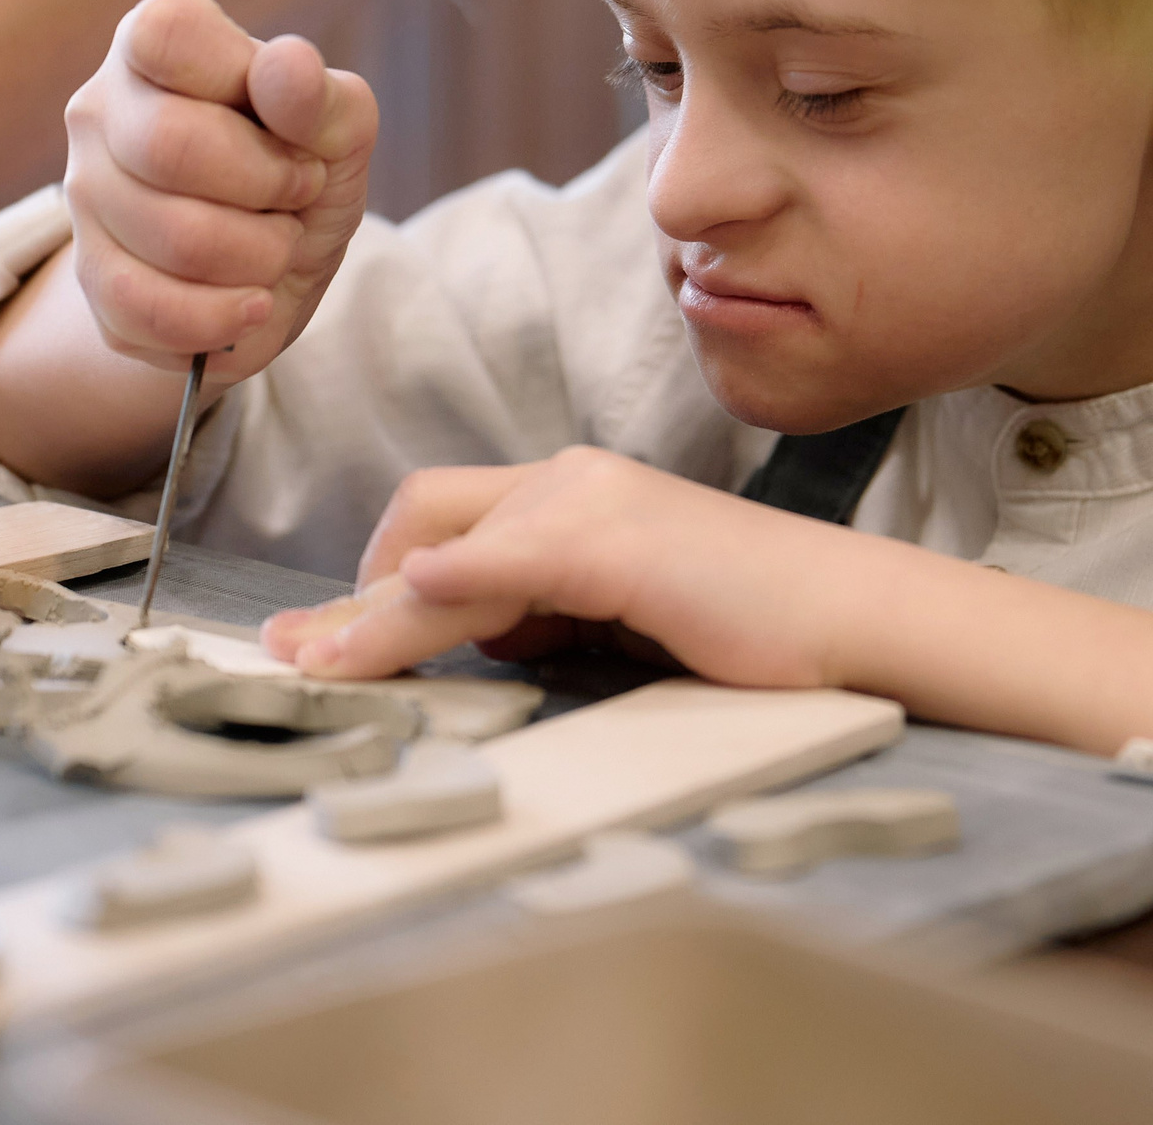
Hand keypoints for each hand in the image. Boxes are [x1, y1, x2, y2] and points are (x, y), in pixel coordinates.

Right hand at [62, 0, 375, 380]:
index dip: (248, 89)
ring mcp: (85, 196)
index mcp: (152, 43)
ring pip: (173, 237)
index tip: (290, 127)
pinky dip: (225, 317)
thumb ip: (320, 97)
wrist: (274, 270)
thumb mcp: (340, 130)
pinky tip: (252, 303)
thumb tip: (285, 65)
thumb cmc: (302, 171)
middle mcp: (101, 110)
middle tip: (295, 194)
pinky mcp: (90, 279)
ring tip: (273, 246)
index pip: (167, 36)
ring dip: (260, 256)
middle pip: (170, 146)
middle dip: (267, 185)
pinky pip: (148, 309)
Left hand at [259, 447, 868, 683]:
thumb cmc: (753, 627)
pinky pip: (509, 561)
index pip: (441, 521)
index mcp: (573, 494)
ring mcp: (591, 504)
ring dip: (378, 620)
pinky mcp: (616, 542)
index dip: (373, 584)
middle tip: (298, 659)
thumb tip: (483, 637)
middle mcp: (570, 481)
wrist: (853, 616)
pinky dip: (454, 580)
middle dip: (353, 597)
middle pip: (422, 521)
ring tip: (323, 670)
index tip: (319, 639)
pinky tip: (418, 594)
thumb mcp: (623, 620)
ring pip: (447, 556)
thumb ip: (550, 615)